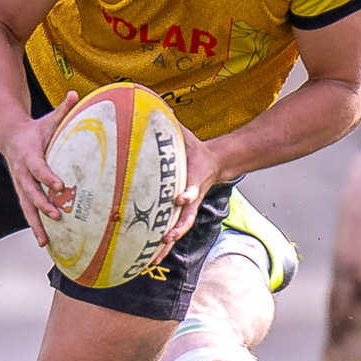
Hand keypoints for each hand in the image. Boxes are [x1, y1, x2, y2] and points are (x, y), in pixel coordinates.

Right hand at [0, 90, 79, 245]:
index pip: (38, 167)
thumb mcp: (47, 119)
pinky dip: (35, 226)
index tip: (60, 186)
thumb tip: (75, 94)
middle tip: (57, 215)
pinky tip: (44, 242)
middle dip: (43, 205)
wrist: (9, 137)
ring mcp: (20, 185)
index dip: (48, 176)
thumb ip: (62, 109)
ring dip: (35, 224)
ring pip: (26, 207)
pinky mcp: (22, 193)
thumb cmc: (34, 130)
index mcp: (29, 155)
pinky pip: (27, 211)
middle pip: (30, 192)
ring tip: (45, 241)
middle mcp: (22, 173)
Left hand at [153, 128, 223, 264]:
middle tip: (165, 238)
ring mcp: (186, 209)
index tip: (182, 196)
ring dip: (167, 245)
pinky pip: (170, 232)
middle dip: (175, 228)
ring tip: (153, 260)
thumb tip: (152, 100)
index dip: (188, 192)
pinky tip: (147, 259)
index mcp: (192, 179)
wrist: (214, 163)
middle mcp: (190, 198)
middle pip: (184, 217)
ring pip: (177, 231)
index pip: (193, 187)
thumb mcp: (183, 133)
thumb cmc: (194, 148)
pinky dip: (161, 246)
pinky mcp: (179, 214)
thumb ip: (168, 121)